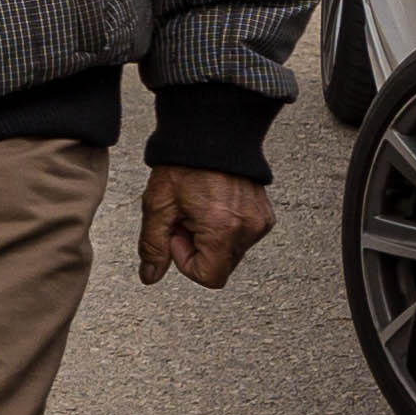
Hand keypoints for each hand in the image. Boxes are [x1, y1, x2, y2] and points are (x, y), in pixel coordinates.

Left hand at [139, 164, 271, 288]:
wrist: (210, 136)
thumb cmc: (183, 166)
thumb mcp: (158, 206)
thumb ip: (153, 245)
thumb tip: (150, 276)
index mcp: (223, 229)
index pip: (210, 278)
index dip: (186, 262)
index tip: (177, 233)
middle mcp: (248, 229)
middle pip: (221, 266)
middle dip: (198, 249)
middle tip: (185, 218)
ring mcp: (260, 222)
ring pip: (230, 253)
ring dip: (211, 239)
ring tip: (198, 208)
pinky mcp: (265, 215)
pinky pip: (242, 238)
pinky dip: (225, 229)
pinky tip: (212, 205)